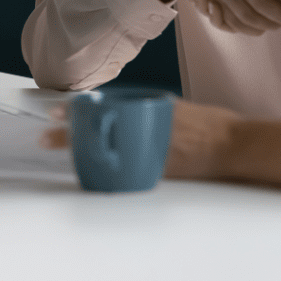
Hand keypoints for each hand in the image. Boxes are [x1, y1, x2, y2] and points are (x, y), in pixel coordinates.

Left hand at [38, 99, 238, 181]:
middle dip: (73, 133)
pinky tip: (92, 173)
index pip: (108, 106)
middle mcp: (149, 126)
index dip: (81, 108)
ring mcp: (152, 148)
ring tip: (60, 149)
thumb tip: (129, 110)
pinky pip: (126, 170)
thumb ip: (152, 109)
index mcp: (152, 108)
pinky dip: (107, 171)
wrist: (232, 144)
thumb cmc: (211, 123)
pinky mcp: (158, 169)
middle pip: (102, 129)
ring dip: (82, 150)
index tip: (59, 109)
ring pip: (108, 149)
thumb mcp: (177, 108)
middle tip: (48, 133)